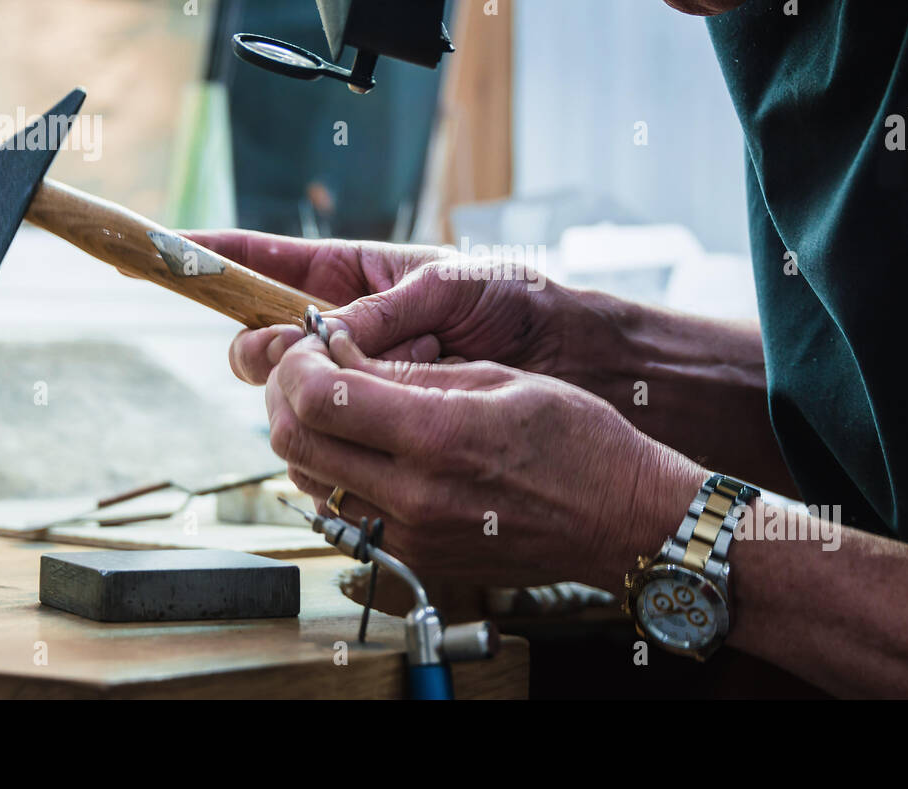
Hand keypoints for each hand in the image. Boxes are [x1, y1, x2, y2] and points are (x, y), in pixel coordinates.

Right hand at [187, 230, 593, 387]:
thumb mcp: (445, 286)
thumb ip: (381, 308)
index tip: (163, 251)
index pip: (269, 260)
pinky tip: (401, 400)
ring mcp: (364, 373)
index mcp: (355, 275)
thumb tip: (324, 337)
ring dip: (329, 380)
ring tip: (400, 364)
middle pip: (265, 338)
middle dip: (268, 346)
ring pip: (299, 386)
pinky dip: (359, 413)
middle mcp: (349, 325)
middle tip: (301, 350)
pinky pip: (341, 422)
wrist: (566, 354)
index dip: (216, 256)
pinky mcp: (384, 414)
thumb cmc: (512, 301)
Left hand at [263, 324, 703, 591]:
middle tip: (311, 371)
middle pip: (294, 443)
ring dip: (307, 439)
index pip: (316, 398)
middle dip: (286, 397)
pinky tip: (367, 452)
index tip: (309, 346)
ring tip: (340, 407)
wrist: (621, 518)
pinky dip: (337, 478)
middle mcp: (413, 495)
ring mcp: (411, 536)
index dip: (294, 364)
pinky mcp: (415, 560)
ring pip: (309, 484)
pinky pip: (344, 517)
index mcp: (435, 436)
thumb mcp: (497, 377)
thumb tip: (341, 351)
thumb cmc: (578, 441)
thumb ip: (410, 369)